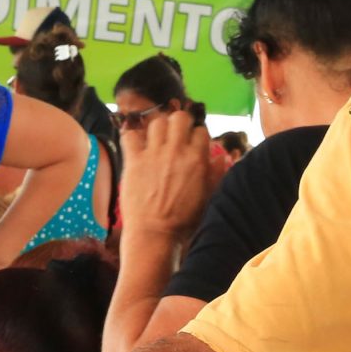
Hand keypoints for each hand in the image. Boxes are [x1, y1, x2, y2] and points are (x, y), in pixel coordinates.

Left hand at [121, 106, 218, 239]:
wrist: (154, 234)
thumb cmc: (183, 221)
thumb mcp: (208, 198)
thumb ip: (215, 174)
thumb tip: (220, 157)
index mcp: (197, 159)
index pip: (200, 131)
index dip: (196, 137)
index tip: (192, 146)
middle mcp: (176, 151)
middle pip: (179, 117)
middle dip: (179, 124)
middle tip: (175, 136)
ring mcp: (153, 154)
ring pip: (156, 122)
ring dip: (158, 129)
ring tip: (156, 142)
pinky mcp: (133, 161)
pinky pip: (130, 136)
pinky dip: (132, 137)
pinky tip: (136, 147)